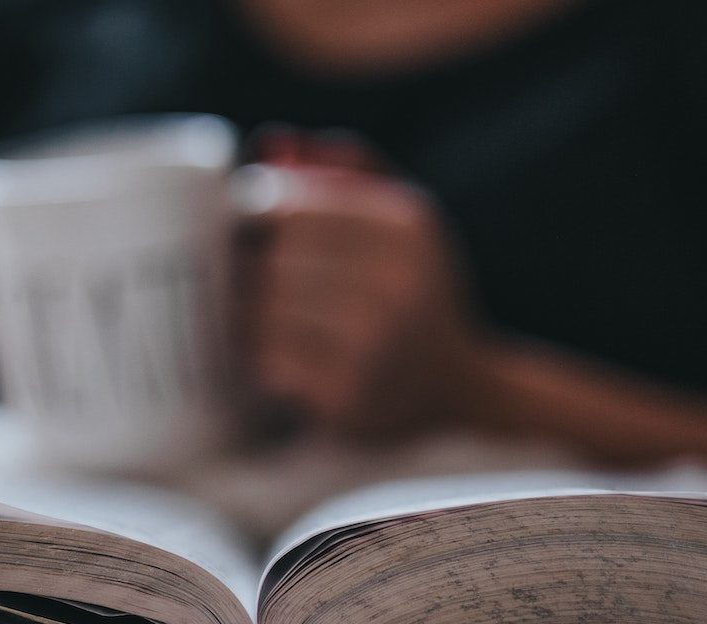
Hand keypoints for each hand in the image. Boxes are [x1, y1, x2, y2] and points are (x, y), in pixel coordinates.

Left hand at [237, 131, 482, 437]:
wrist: (458, 390)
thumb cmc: (415, 292)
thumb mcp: (404, 220)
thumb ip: (345, 170)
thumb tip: (270, 144)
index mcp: (405, 225)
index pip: (288, 204)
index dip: (253, 217)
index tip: (253, 235)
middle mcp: (395, 281)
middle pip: (273, 257)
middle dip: (250, 268)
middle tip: (248, 281)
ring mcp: (371, 343)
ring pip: (263, 309)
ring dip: (249, 315)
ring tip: (262, 319)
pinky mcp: (346, 395)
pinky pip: (266, 360)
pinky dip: (259, 357)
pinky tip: (277, 356)